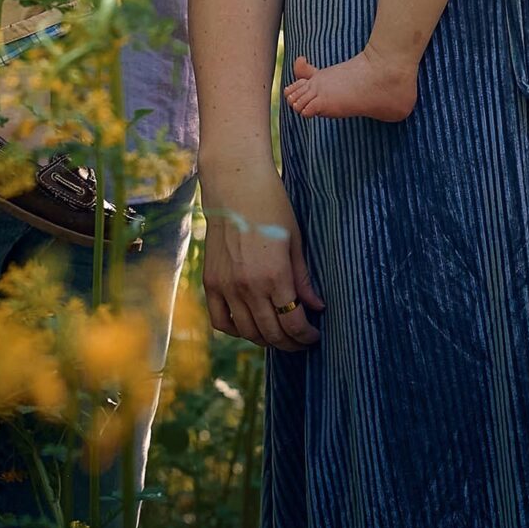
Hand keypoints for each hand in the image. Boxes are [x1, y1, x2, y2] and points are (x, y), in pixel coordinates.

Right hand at [200, 163, 323, 350]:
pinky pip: (221, 320)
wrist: (234, 184)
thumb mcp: (295, 241)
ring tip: (278, 335)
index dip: (306, 335)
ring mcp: (227, 286)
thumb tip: (317, 307)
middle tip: (300, 340)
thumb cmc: (271, 206)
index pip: (293, 323)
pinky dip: (235, 330)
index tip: (314, 335)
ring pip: (247, 332)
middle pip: (271, 333)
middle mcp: (249, 287)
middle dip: (290, 342)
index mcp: (275, 276)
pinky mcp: (211, 282)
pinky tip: (248, 326)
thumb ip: (303, 278)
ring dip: (265, 340)